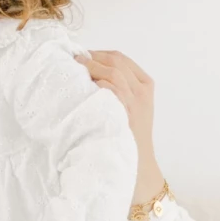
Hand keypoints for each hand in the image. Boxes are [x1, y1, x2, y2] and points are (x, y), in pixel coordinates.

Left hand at [79, 49, 164, 207]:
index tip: (82, 54)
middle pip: (116, 61)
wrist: (138, 167)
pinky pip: (110, 91)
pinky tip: (83, 88)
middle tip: (73, 60)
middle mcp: (142, 92)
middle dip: (92, 57)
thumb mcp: (130, 107)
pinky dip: (96, 85)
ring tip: (74, 70)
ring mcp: (134, 103)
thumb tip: (86, 69)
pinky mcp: (125, 114)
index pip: (121, 58)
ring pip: (113, 73)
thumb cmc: (128, 136)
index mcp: (145, 85)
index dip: (98, 53)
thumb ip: (117, 87)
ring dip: (91, 67)